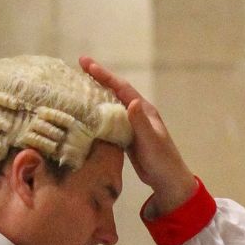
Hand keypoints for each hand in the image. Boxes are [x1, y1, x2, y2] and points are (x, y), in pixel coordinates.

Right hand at [80, 56, 197, 212]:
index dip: (105, 75)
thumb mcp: (151, 140)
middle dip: (97, 79)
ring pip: (109, 106)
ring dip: (94, 96)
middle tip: (79, 66)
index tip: (87, 64)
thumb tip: (131, 101)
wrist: (168, 181)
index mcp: (144, 110)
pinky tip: (84, 115)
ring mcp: (130, 125)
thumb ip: (140, 122)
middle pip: (114, 92)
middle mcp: (136, 114)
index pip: (121, 88)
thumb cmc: (162, 160)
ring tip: (77, 87)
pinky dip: (96, 116)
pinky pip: (108, 122)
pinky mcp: (125, 138)